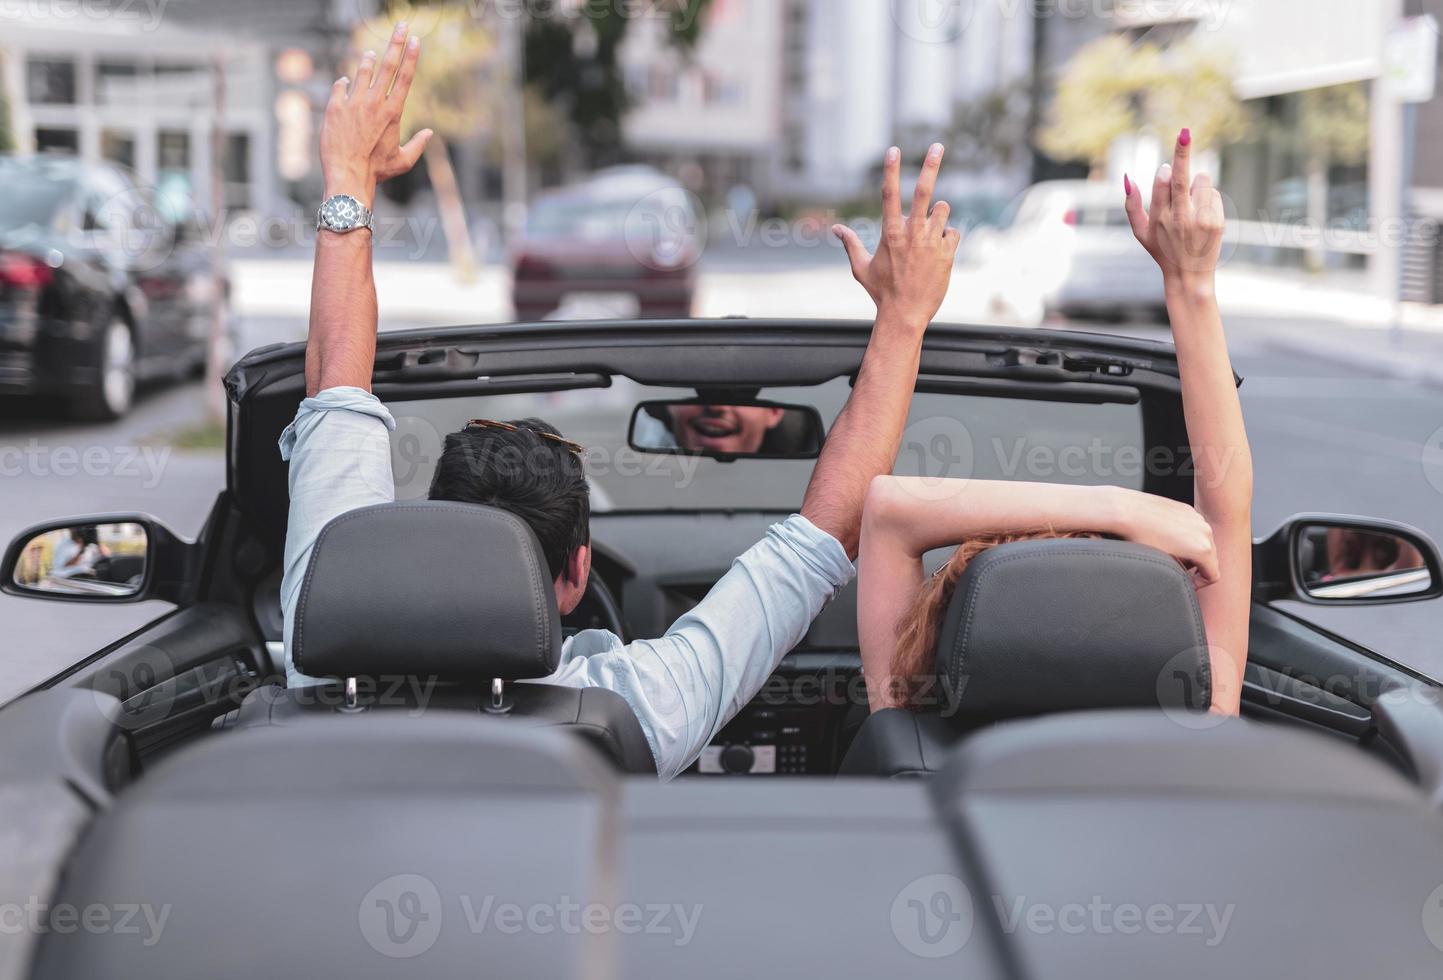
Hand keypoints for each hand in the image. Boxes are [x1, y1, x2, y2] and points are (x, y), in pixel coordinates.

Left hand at [320, 21, 432, 203]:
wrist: (348, 175)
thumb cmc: (377, 171)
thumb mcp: (403, 161)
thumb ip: (418, 144)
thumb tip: (430, 133)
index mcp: (393, 112)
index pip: (405, 77)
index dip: (411, 56)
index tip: (416, 40)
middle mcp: (374, 102)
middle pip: (388, 65)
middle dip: (396, 42)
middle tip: (402, 26)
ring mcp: (353, 102)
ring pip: (362, 71)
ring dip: (367, 61)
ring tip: (370, 55)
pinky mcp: (335, 107)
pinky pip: (340, 86)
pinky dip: (344, 82)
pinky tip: (345, 81)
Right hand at [833, 144, 960, 328]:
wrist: (906, 315)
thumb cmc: (881, 292)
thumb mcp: (861, 268)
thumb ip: (850, 244)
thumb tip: (836, 229)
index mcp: (890, 234)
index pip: (889, 194)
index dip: (891, 170)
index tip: (893, 150)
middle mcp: (912, 234)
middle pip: (924, 192)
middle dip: (931, 166)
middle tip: (938, 145)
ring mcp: (932, 243)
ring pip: (943, 210)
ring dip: (938, 215)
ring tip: (929, 234)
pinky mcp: (947, 254)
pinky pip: (953, 233)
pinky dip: (947, 238)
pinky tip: (938, 253)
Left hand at [1112, 488, 1219, 587]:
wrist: (1126, 510)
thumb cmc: (1140, 539)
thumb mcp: (1163, 565)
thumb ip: (1181, 574)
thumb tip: (1185, 579)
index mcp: (1202, 549)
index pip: (1212, 575)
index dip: (1198, 583)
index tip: (1185, 583)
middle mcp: (1205, 532)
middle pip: (1209, 558)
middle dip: (1194, 566)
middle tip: (1174, 568)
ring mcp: (1197, 518)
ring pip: (1201, 542)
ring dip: (1189, 551)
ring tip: (1168, 552)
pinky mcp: (1187, 509)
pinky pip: (1192, 528)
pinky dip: (1184, 536)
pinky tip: (1165, 537)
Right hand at [1124, 129, 1224, 292]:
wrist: (1189, 275)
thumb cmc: (1162, 250)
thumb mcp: (1140, 232)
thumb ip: (1131, 205)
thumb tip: (1127, 178)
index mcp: (1159, 218)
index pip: (1162, 184)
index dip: (1164, 172)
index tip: (1166, 167)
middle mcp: (1179, 218)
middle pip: (1180, 177)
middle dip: (1182, 153)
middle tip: (1184, 133)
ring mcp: (1199, 219)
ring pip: (1202, 181)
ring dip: (1197, 184)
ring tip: (1192, 203)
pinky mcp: (1216, 221)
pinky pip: (1213, 194)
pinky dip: (1208, 198)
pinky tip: (1202, 215)